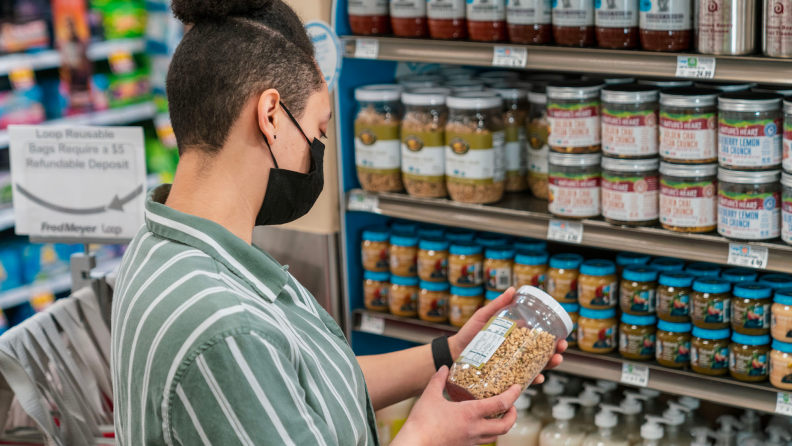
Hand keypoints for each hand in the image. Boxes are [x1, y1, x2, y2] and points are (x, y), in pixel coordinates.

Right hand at [393, 366, 521, 445]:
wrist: (415, 445)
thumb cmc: (421, 423)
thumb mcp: (429, 396)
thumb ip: (438, 380)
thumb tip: (444, 368)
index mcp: (470, 414)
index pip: (500, 405)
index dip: (512, 395)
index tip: (518, 387)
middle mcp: (474, 429)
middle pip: (505, 426)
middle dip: (513, 415)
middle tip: (512, 406)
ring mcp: (470, 441)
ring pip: (495, 436)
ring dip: (501, 425)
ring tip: (499, 415)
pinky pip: (482, 441)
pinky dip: (486, 432)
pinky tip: (478, 425)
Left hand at [447, 287, 567, 384]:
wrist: (454, 351)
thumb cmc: (470, 333)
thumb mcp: (484, 316)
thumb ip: (497, 305)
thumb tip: (512, 289)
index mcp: (516, 337)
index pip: (539, 338)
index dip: (553, 338)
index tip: (562, 336)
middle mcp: (517, 352)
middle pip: (542, 353)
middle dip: (556, 352)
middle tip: (562, 349)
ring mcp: (512, 365)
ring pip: (536, 366)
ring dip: (549, 365)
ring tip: (555, 361)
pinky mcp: (505, 376)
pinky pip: (521, 379)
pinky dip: (531, 379)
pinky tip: (537, 377)